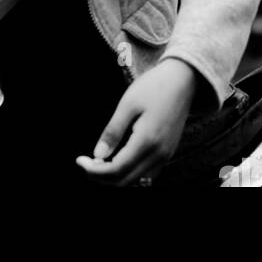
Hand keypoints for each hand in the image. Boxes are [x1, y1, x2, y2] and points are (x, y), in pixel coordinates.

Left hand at [76, 57, 197, 185]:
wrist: (183, 80)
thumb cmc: (153, 87)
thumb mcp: (128, 104)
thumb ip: (113, 131)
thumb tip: (98, 156)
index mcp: (147, 142)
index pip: (117, 169)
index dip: (95, 170)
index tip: (79, 161)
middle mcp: (159, 155)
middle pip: (126, 180)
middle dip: (102, 177)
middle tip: (85, 163)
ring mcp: (166, 156)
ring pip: (137, 180)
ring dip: (116, 176)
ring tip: (98, 162)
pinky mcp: (168, 152)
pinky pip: (148, 173)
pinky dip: (130, 173)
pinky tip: (118, 161)